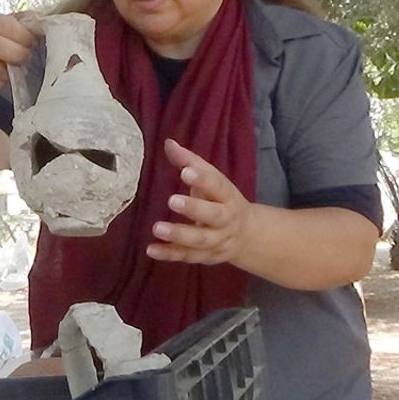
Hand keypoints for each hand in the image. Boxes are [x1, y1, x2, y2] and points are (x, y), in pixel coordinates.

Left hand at [146, 138, 256, 265]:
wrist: (247, 235)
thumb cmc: (220, 199)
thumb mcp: (211, 179)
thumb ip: (189, 162)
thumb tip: (168, 143)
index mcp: (227, 196)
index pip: (217, 186)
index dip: (202, 179)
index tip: (185, 171)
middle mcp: (225, 220)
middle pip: (213, 215)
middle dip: (193, 209)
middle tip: (172, 200)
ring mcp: (217, 241)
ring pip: (200, 240)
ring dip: (179, 235)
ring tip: (157, 228)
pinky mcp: (205, 257)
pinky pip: (187, 256)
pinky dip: (169, 254)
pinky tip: (151, 250)